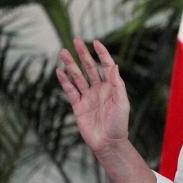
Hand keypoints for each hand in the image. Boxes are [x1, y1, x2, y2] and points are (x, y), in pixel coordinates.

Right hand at [56, 37, 129, 154]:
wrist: (108, 143)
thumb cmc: (119, 124)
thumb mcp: (122, 103)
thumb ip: (117, 84)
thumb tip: (114, 65)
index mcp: (112, 87)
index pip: (106, 66)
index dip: (102, 54)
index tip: (95, 42)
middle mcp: (99, 89)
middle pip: (89, 68)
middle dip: (83, 54)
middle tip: (76, 40)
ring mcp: (88, 97)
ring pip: (78, 77)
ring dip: (70, 65)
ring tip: (63, 52)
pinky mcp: (78, 106)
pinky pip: (70, 91)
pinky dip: (65, 81)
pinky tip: (59, 71)